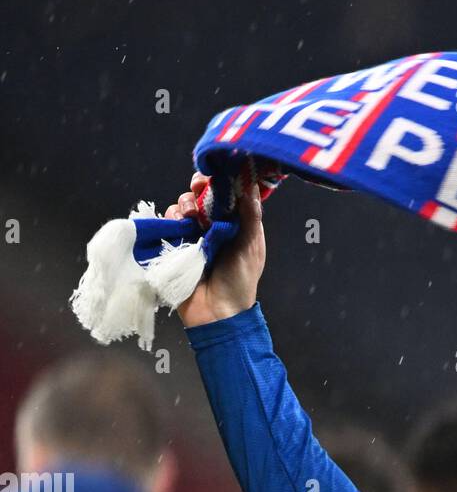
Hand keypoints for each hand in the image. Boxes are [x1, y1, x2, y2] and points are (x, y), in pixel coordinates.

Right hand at [163, 171, 265, 326]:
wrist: (216, 314)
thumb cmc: (238, 283)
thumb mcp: (250, 248)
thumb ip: (250, 217)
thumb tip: (251, 185)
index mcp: (236, 225)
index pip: (227, 193)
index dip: (220, 181)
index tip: (215, 176)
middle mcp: (215, 226)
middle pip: (202, 195)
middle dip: (197, 189)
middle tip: (197, 192)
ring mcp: (194, 235)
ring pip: (184, 205)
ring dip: (185, 204)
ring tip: (191, 218)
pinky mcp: (177, 244)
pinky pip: (169, 221)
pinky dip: (172, 218)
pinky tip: (180, 227)